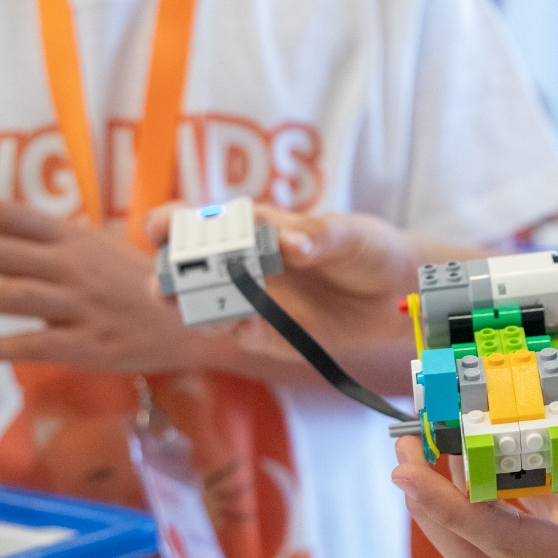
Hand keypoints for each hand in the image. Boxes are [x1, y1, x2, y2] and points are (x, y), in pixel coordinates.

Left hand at [0, 201, 203, 371]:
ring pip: (9, 296)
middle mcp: (77, 266)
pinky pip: (36, 345)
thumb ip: (60, 242)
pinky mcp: (92, 346)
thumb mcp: (107, 250)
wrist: (199, 324)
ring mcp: (84, 306)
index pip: (9, 215)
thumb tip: (5, 234)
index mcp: (77, 237)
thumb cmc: (150, 286)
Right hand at [146, 205, 440, 382]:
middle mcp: (244, 265)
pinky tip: (242, 324)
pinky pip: (239, 334)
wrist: (396, 291)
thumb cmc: (366, 247)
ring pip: (204, 307)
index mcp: (253, 228)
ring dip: (194, 307)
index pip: (198, 223)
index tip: (160, 228)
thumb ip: (318, 236)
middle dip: (168, 275)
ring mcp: (254, 302)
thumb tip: (290, 243)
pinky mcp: (270, 335)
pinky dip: (234, 329)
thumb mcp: (347, 233)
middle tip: (166, 284)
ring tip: (198, 307)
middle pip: (187, 270)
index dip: (171, 223)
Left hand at [394, 401, 557, 557]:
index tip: (405, 470)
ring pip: (500, 546)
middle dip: (434, 509)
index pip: (498, 540)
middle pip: (479, 555)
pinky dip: (504, 497)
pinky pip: (531, 529)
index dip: (444, 504)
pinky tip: (498, 452)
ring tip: (438, 448)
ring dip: (462, 503)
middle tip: (405, 452)